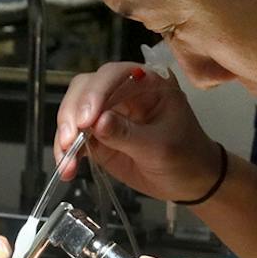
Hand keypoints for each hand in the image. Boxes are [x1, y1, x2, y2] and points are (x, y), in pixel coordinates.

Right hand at [55, 62, 219, 202]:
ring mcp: (107, 112)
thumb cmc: (187, 156)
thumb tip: (97, 123)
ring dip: (65, 135)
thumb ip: (128, 134)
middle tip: (69, 140)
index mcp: (146, 82)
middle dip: (72, 113)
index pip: (112, 75)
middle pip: (85, 88)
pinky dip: (66, 152)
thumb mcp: (161, 147)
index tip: (86, 120)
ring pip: (73, 111)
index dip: (95, 94)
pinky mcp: (97, 135)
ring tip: (67, 161)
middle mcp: (123, 91)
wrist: (191, 182)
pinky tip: (67, 168)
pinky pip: (74, 137)